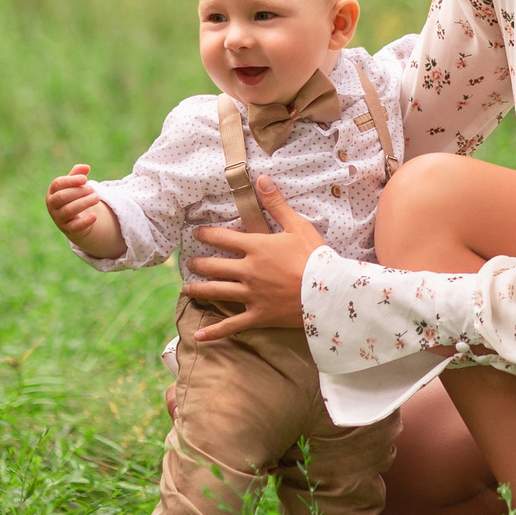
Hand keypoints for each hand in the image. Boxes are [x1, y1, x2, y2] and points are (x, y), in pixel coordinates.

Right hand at [45, 164, 124, 259]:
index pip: (58, 184)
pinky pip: (75, 226)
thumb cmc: (73, 197)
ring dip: (84, 203)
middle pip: (62, 197)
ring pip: (69, 210)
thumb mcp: (74, 185)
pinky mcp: (68, 229)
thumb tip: (86, 167)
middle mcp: (52, 205)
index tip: (85, 179)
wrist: (75, 219)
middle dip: (78, 191)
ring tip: (96, 197)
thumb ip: (78, 175)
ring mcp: (59, 218)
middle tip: (92, 189)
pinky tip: (95, 216)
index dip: (71, 180)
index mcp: (52, 192)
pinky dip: (85, 221)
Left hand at [182, 174, 325, 340]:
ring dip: (199, 290)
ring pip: (217, 292)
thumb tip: (261, 179)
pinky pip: (232, 325)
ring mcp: (251, 295)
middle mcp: (248, 271)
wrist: (328, 292)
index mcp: (256, 248)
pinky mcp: (258, 316)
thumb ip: (276, 204)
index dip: (207, 235)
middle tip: (190, 262)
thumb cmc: (315, 257)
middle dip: (199, 263)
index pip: (223, 238)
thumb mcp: (297, 225)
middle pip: (215, 266)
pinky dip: (215, 331)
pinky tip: (199, 336)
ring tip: (186, 289)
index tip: (195, 233)